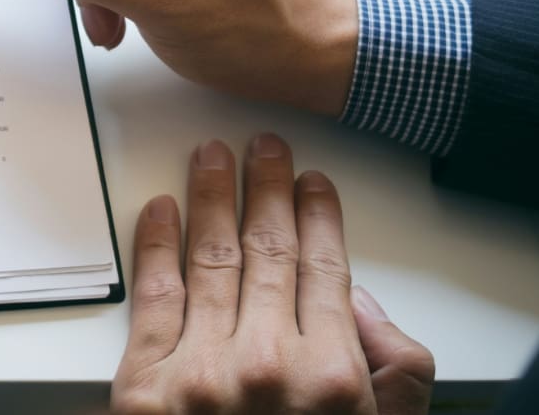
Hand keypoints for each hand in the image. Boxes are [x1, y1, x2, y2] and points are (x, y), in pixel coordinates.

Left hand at [113, 134, 433, 414]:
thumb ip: (395, 370)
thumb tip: (364, 305)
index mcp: (329, 379)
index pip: (324, 269)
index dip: (318, 216)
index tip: (313, 183)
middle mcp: (264, 366)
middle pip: (267, 252)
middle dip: (268, 190)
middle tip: (266, 149)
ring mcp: (199, 374)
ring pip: (209, 259)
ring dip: (212, 197)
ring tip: (213, 157)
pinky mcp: (143, 388)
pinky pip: (152, 297)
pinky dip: (156, 244)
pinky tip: (162, 209)